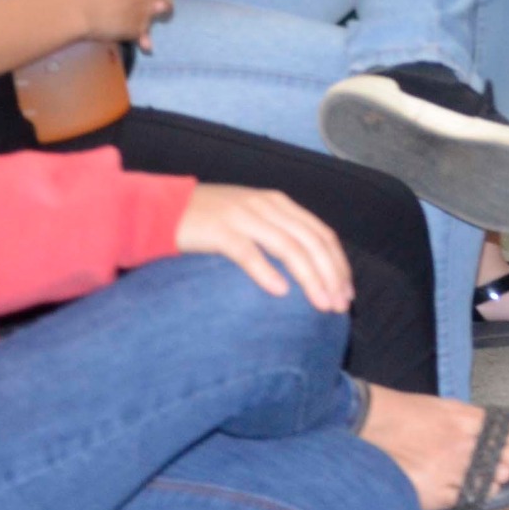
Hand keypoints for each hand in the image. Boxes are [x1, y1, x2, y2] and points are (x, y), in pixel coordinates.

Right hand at [175, 183, 351, 309]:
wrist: (161, 209)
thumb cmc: (209, 222)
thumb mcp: (251, 220)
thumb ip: (278, 234)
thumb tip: (308, 270)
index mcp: (279, 203)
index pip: (321, 234)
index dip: (338, 264)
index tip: (347, 293)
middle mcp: (266, 206)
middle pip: (311, 242)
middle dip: (331, 275)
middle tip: (339, 306)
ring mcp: (243, 216)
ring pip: (288, 248)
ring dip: (309, 278)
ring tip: (321, 304)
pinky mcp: (219, 230)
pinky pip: (247, 253)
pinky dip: (267, 272)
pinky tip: (280, 292)